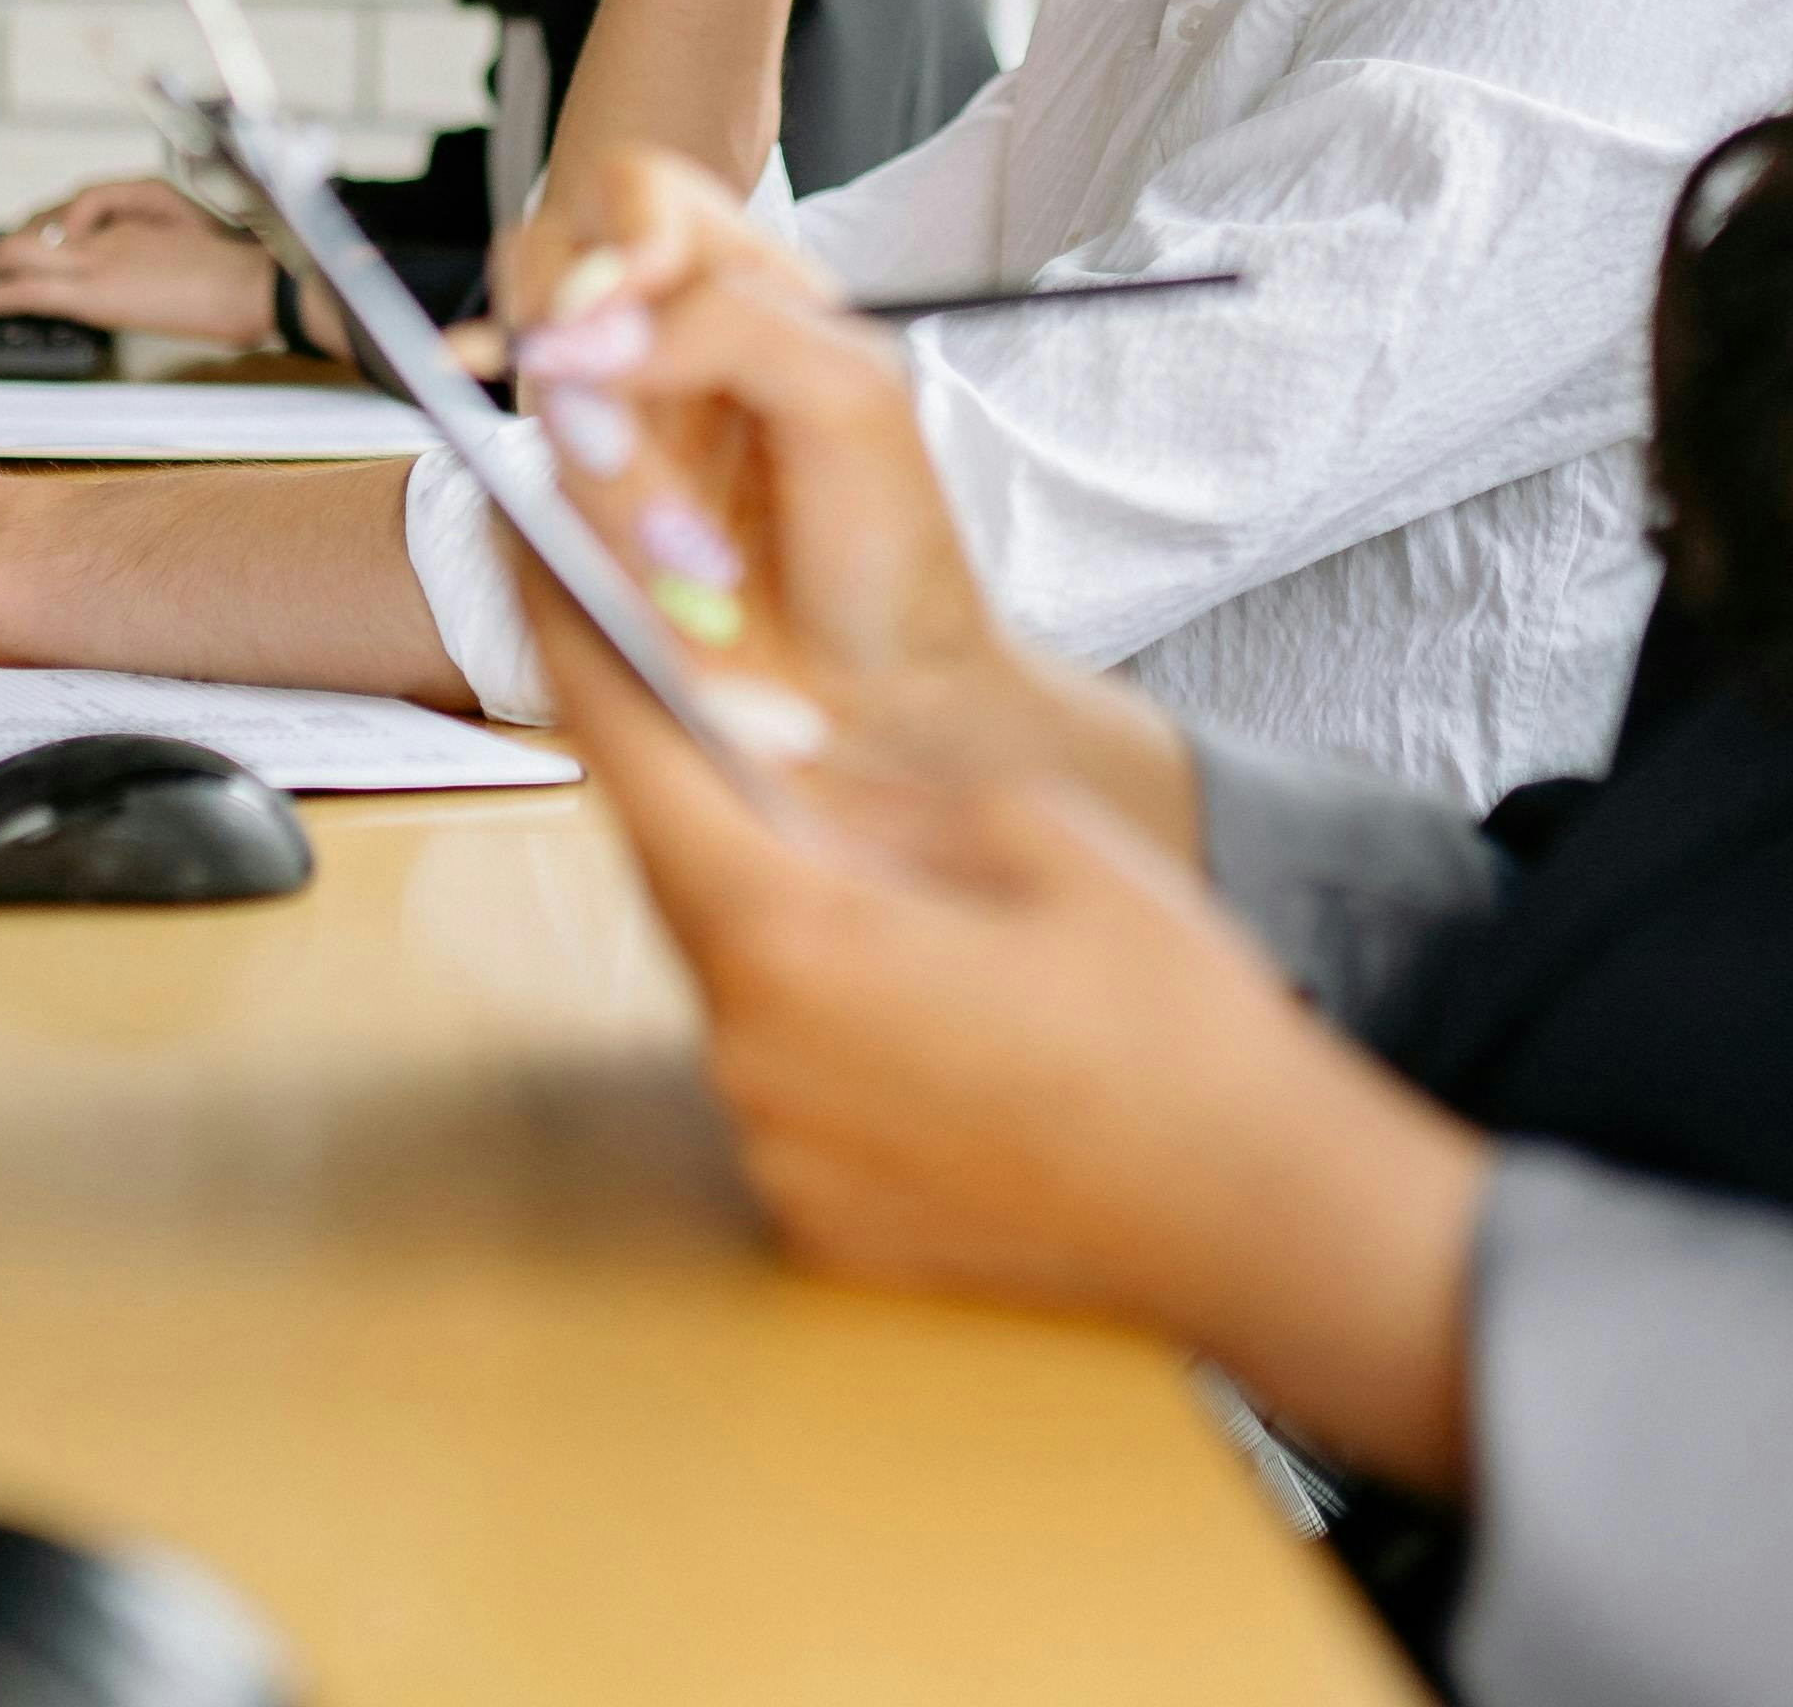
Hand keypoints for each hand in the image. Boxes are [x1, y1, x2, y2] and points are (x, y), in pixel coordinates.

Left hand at [0, 179, 277, 344]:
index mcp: (124, 213)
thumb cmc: (228, 258)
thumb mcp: (180, 213)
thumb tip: (74, 228)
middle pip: (25, 234)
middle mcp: (101, 231)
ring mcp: (94, 260)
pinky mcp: (94, 293)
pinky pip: (25, 291)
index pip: (58, 218)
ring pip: (14, 257)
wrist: (252, 284)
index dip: (24, 239)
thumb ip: (125, 207)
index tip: (1, 258)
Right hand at [497, 145, 1162, 816]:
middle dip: (589, 372)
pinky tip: (666, 584)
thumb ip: (722, 324)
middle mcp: (666, 344)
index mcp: (745, 285)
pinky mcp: (585, 516)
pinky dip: (598, 544)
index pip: (634, 194)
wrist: (885, 695)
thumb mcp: (846, 395)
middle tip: (627, 444)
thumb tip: (581, 332)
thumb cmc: (891, 541)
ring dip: (611, 484)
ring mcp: (618, 429)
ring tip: (702, 562)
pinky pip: (539, 498)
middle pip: (551, 283)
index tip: (625, 302)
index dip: (612, 239)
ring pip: (543, 404)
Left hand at [524, 555, 1493, 1488]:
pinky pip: (789, 1086)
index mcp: (796, 937)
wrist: (1262, 1217)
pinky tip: (939, 1018)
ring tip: (908, 899)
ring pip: (743, 992)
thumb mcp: (1037, 836)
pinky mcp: (818, 1225)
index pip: (638, 772)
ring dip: (788, 924)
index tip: (530, 567)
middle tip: (747, 723)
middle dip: (709, 798)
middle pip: (685, 886)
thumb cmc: (1172, 1018)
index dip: (574, 657)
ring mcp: (779, 1154)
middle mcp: (752, 1058)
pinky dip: (830, 1029)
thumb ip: (881, 797)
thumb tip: (794, 782)